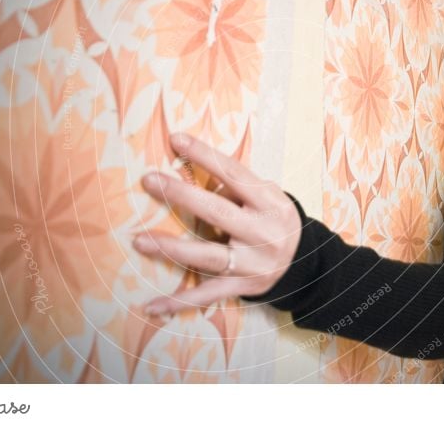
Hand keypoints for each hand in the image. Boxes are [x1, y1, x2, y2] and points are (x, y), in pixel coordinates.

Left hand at [134, 132, 301, 315]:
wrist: (304, 263)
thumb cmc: (275, 219)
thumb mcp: (268, 197)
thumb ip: (237, 188)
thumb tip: (195, 179)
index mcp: (270, 203)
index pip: (234, 174)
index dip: (204, 155)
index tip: (177, 139)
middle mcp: (263, 232)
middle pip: (217, 212)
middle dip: (181, 195)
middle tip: (149, 180)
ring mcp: (253, 263)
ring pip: (207, 255)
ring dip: (171, 248)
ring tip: (139, 239)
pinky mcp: (243, 287)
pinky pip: (208, 295)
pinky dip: (179, 302)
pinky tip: (151, 305)